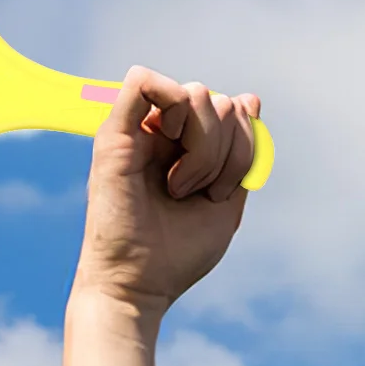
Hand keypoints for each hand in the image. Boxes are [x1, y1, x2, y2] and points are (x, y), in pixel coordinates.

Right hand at [72, 65, 259, 315]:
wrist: (138, 284)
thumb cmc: (178, 253)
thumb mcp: (228, 202)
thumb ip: (243, 154)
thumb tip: (251, 99)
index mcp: (191, 149)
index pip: (235, 114)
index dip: (245, 147)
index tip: (227, 191)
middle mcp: (165, 135)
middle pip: (219, 102)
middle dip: (226, 149)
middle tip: (201, 191)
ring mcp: (140, 131)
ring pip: (195, 93)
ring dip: (205, 145)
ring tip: (180, 185)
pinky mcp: (114, 134)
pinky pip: (143, 81)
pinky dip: (171, 104)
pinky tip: (169, 142)